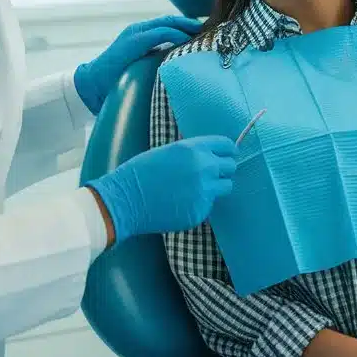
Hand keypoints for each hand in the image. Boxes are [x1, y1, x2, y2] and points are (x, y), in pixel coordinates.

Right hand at [74, 15, 201, 114]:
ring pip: (167, 23)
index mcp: (141, 34)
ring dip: (187, 26)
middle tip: (212, 29)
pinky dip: (175, 34)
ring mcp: (136, 33)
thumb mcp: (142, 65)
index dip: (187, 26)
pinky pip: (160, 33)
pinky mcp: (134, 40)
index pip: (169, 24)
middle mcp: (139, 29)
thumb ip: (158, 59)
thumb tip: (180, 65)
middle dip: (191, 24)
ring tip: (204, 33)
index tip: (205, 33)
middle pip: (171, 20)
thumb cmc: (117, 79)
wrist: (92, 84)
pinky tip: (187, 40)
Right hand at [85, 136, 237, 243]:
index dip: (228, 150)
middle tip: (211, 174)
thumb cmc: (141, 172)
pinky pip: (209, 205)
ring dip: (216, 187)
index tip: (227, 154)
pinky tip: (182, 202)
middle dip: (223, 169)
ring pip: (226, 187)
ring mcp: (204, 191)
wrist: (126, 199)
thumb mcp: (169, 151)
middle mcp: (204, 168)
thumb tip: (211, 155)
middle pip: (231, 166)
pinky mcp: (200, 211)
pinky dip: (200, 204)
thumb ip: (193, 152)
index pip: (226, 145)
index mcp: (194, 148)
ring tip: (197, 189)